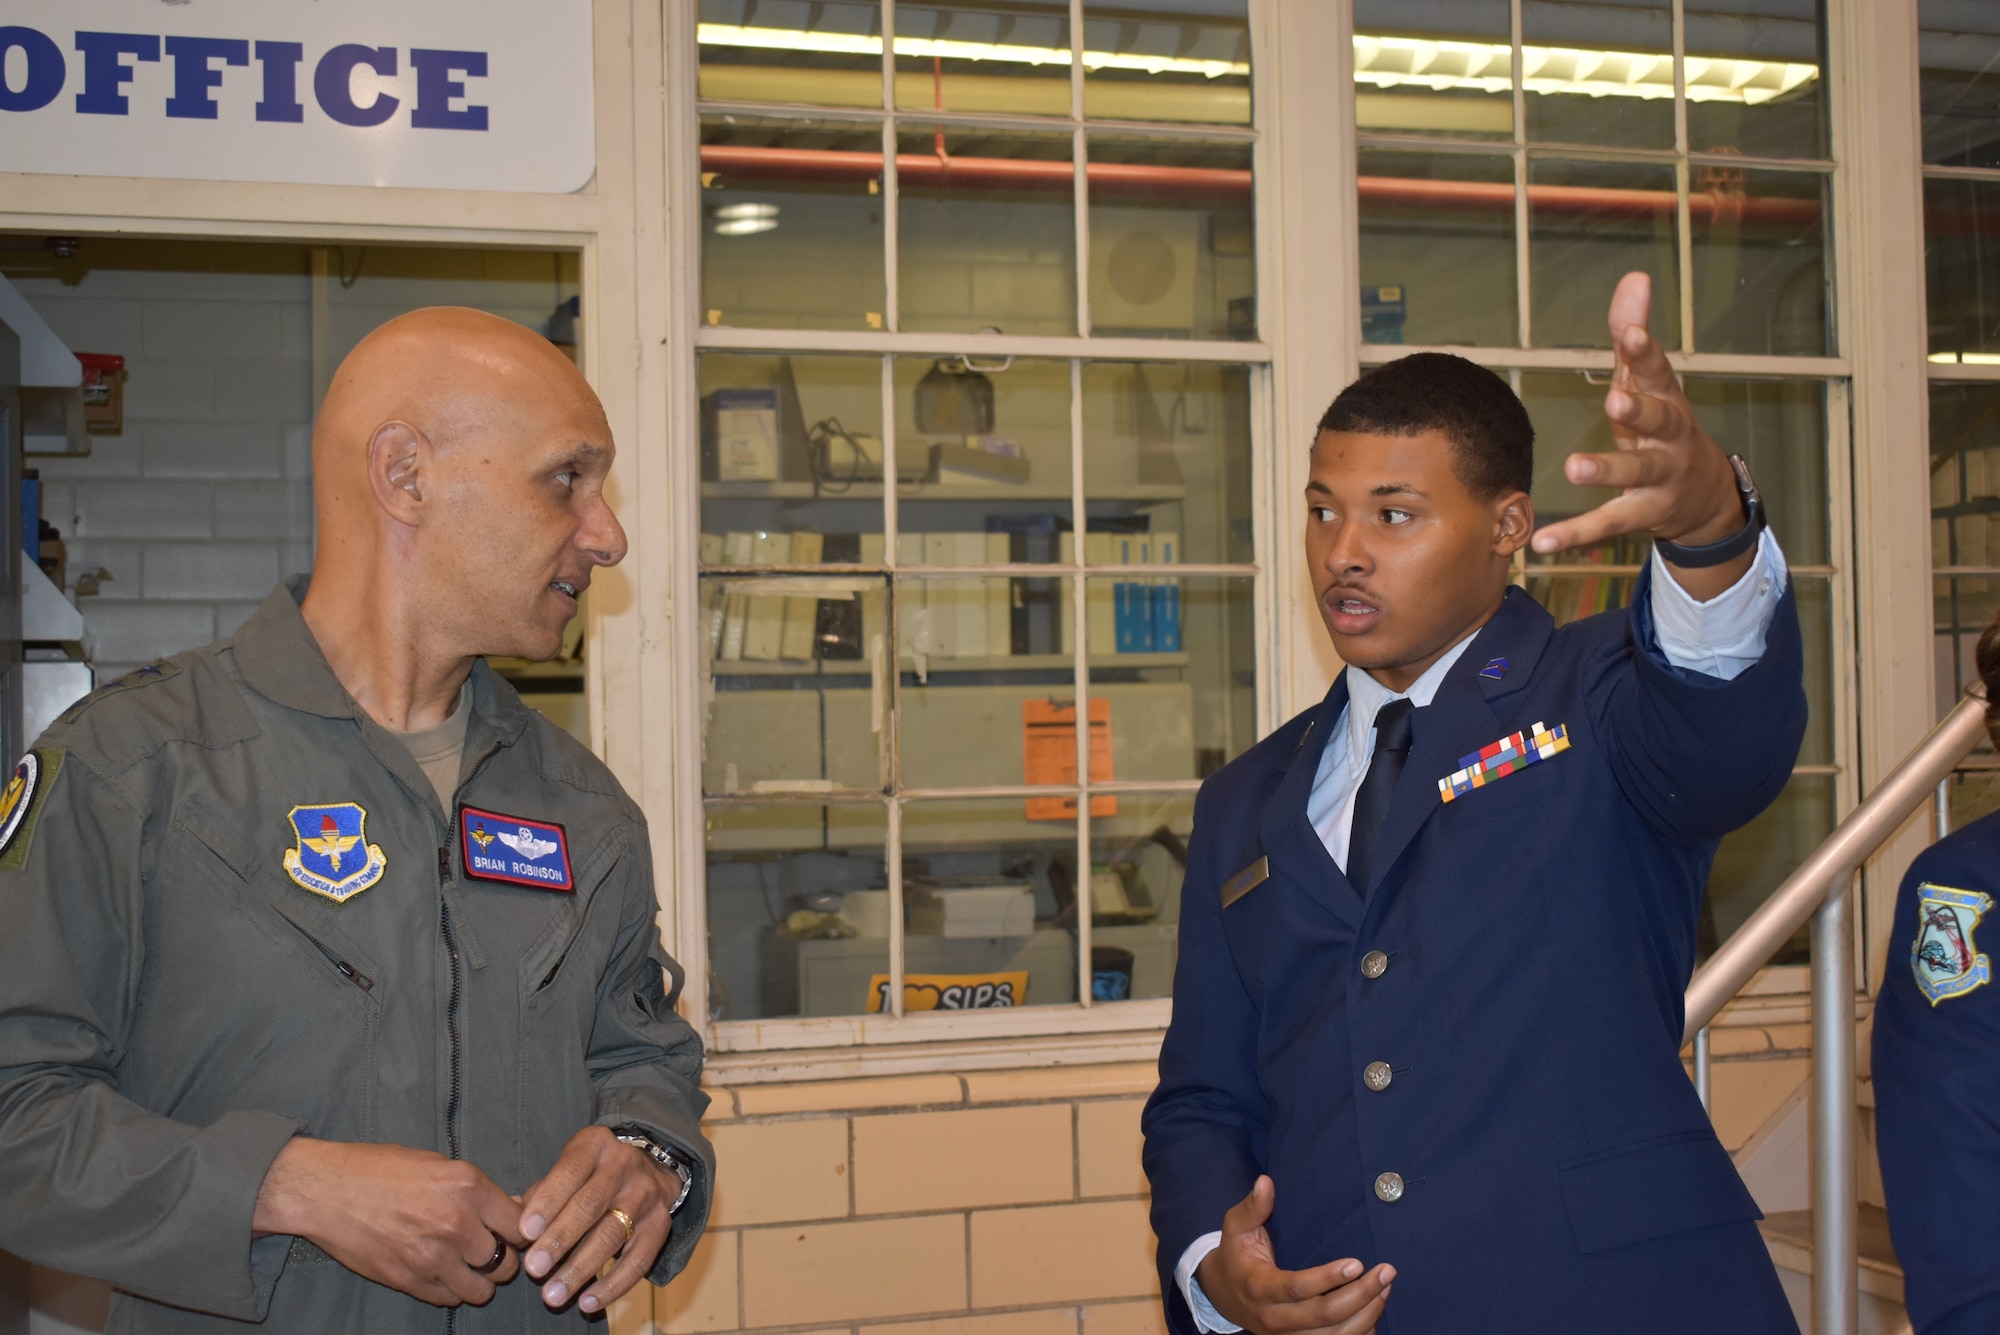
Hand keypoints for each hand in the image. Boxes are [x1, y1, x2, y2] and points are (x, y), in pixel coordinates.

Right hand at [252, 1138, 525, 1306]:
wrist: (325, 1190)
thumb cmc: (380, 1169)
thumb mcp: (438, 1164)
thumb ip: (477, 1191)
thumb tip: (512, 1209)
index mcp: (468, 1186)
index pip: (521, 1225)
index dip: (521, 1231)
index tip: (511, 1232)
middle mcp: (456, 1223)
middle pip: (507, 1261)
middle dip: (503, 1258)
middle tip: (489, 1251)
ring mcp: (432, 1256)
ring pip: (482, 1289)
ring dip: (480, 1281)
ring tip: (467, 1267)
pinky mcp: (408, 1280)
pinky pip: (448, 1299)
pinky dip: (451, 1291)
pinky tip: (442, 1273)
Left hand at [518, 1126, 677, 1313]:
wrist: (650, 1167)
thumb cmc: (591, 1174)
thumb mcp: (568, 1168)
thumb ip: (540, 1194)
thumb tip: (509, 1225)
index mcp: (595, 1145)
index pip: (570, 1171)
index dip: (547, 1201)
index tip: (525, 1232)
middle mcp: (625, 1164)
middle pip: (591, 1204)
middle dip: (560, 1239)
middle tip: (534, 1269)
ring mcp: (646, 1194)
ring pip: (614, 1234)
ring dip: (581, 1268)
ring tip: (553, 1294)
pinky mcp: (660, 1225)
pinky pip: (639, 1260)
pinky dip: (613, 1285)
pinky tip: (587, 1302)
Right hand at [1194, 1176, 1393, 1333]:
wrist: (1224, 1295)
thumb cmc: (1237, 1255)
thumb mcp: (1236, 1228)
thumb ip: (1252, 1207)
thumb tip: (1266, 1182)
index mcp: (1259, 1288)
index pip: (1296, 1288)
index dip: (1328, 1278)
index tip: (1357, 1263)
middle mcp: (1274, 1319)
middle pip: (1324, 1316)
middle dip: (1361, 1295)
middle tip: (1387, 1272)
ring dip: (1367, 1313)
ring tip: (1386, 1286)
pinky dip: (1360, 1330)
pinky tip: (1375, 1308)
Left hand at [1529, 271, 1754, 598]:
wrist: (1705, 495)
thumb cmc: (1663, 425)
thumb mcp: (1651, 381)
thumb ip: (1634, 333)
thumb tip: (1635, 276)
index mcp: (1668, 400)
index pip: (1658, 371)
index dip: (1644, 351)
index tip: (1630, 333)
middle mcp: (1669, 439)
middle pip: (1658, 422)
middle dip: (1639, 412)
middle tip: (1615, 401)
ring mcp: (1659, 479)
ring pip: (1634, 475)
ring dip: (1606, 470)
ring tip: (1573, 467)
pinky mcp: (1641, 514)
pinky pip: (1606, 525)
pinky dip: (1575, 534)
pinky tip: (1541, 541)